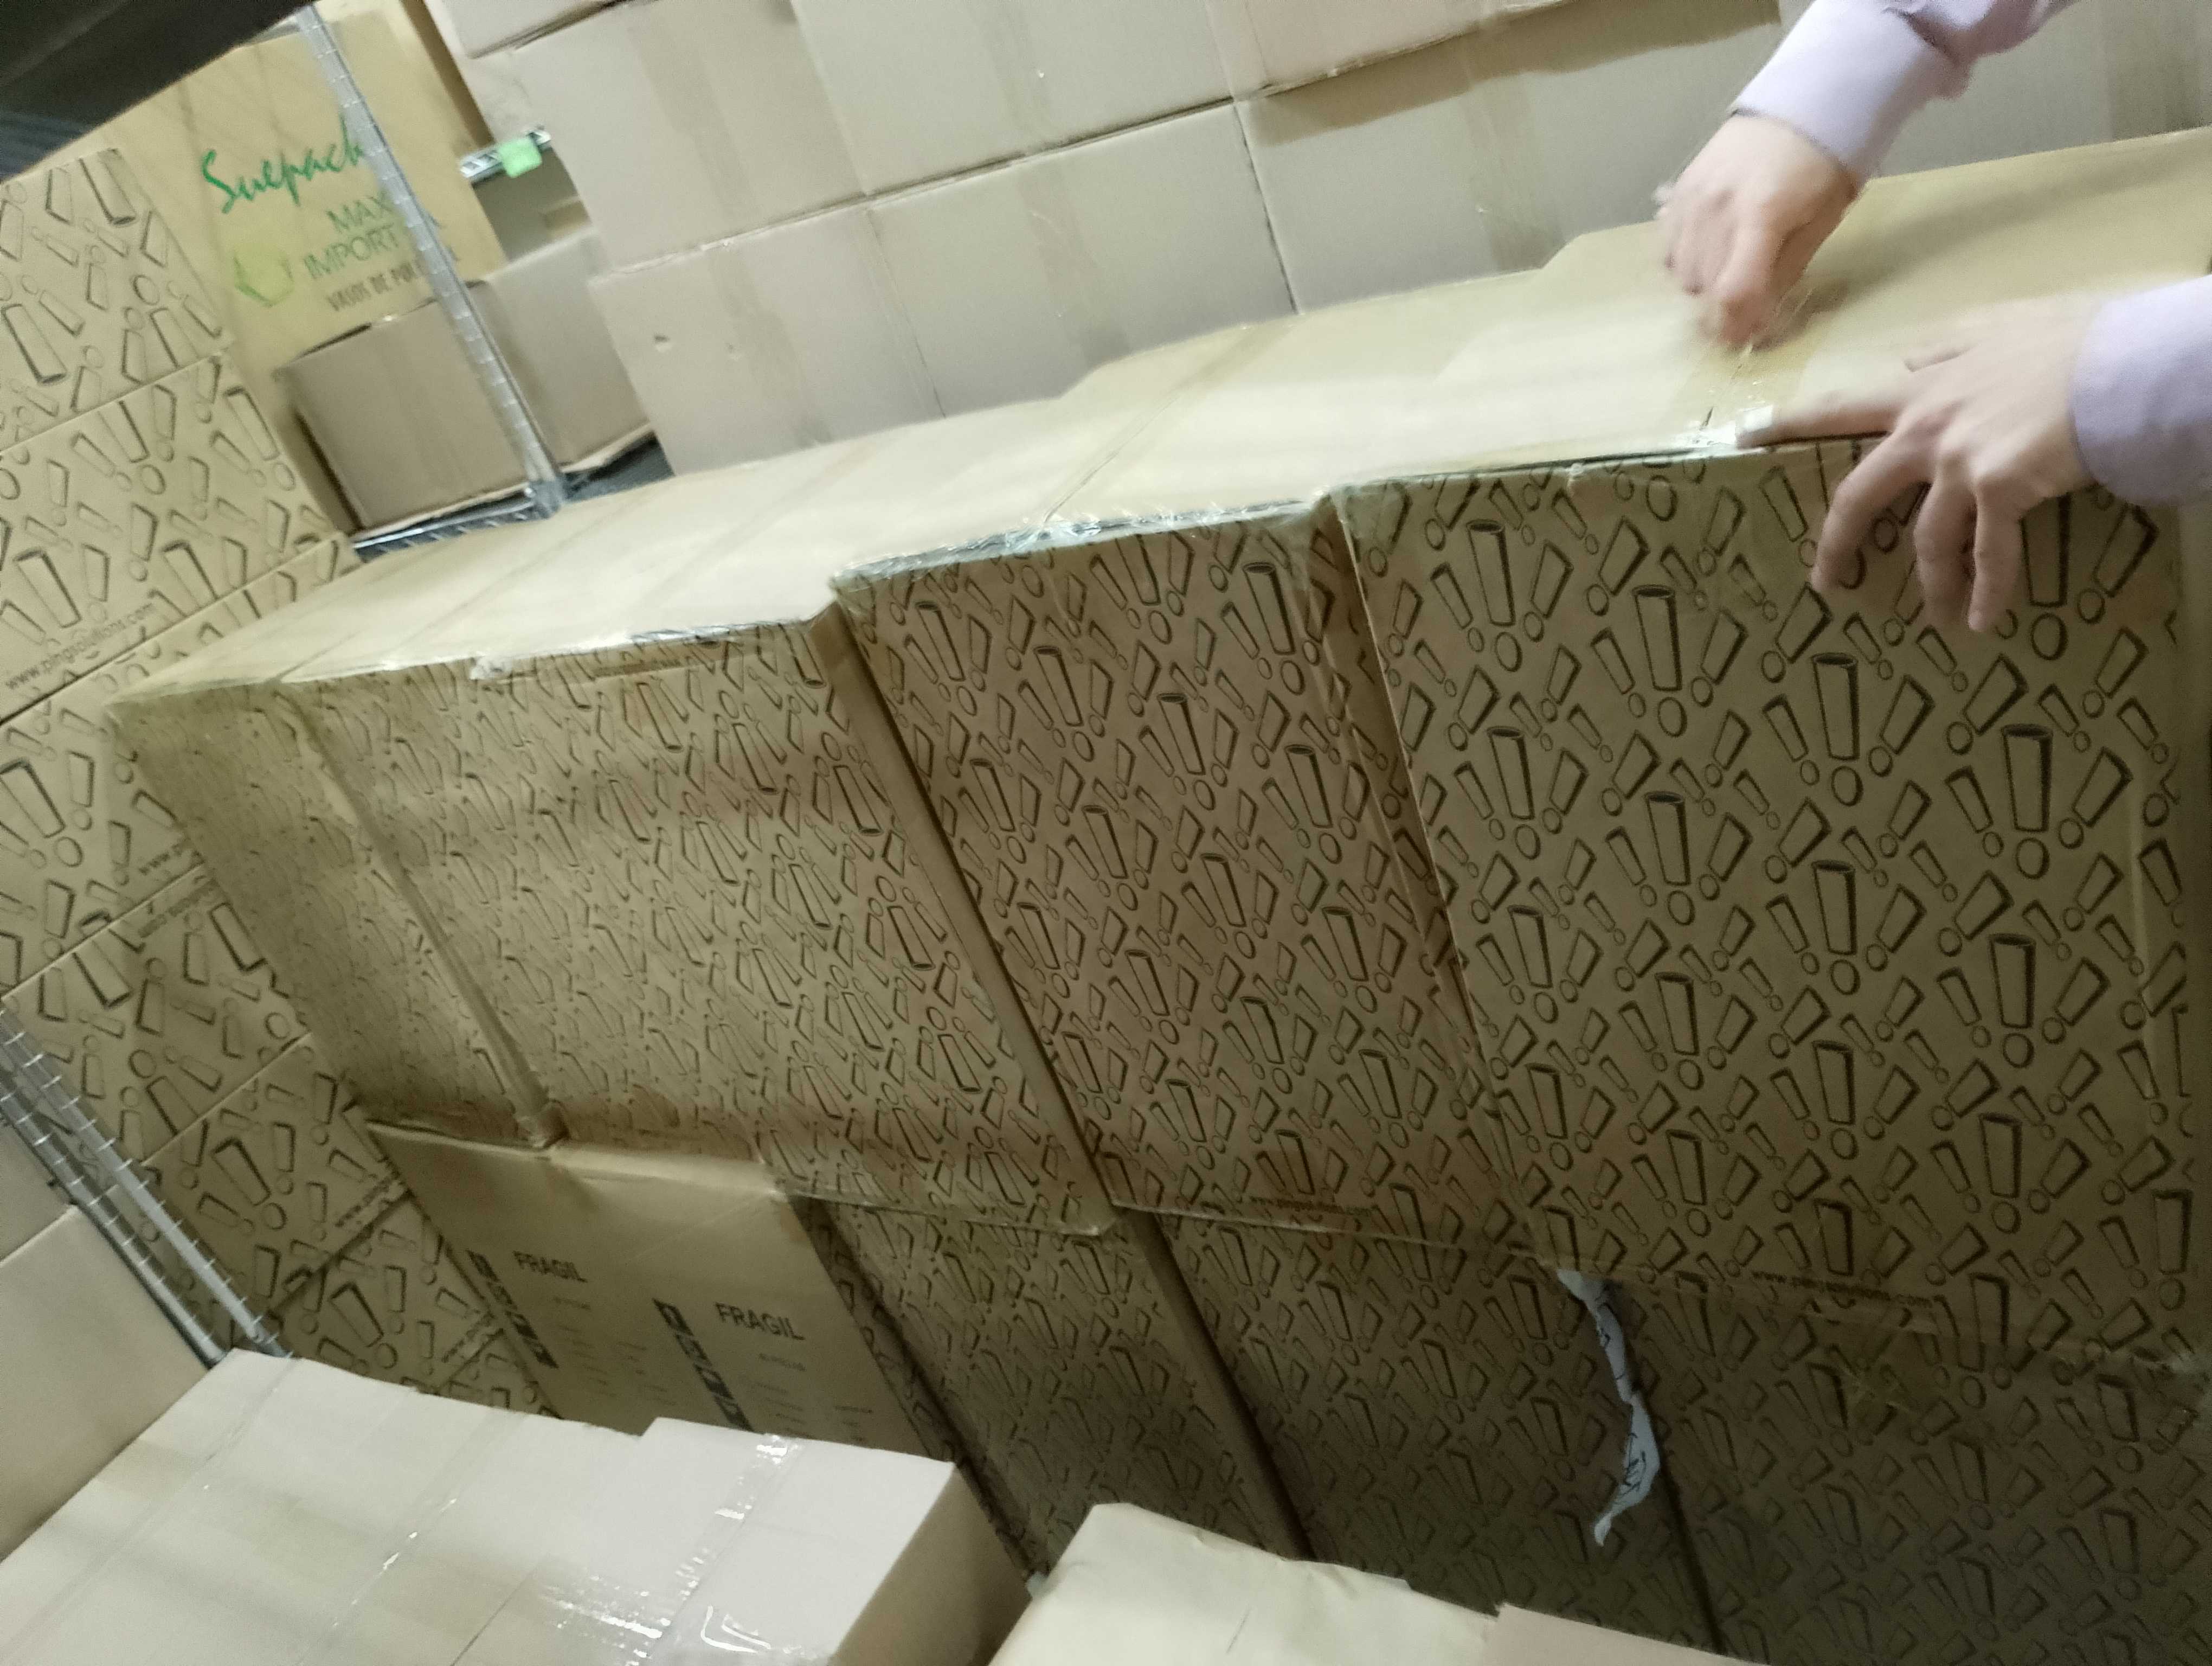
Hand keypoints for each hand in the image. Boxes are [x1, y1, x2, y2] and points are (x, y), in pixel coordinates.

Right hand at [1658, 114, 1855, 345]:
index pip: (1734, 290)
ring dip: (1704, 287)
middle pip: (1705, 286)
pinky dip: (1685, 262)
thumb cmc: (1823, 165)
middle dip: (1724, 310)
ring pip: (1682, 272)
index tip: (1748, 338)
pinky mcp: (1678, 192)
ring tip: (1729, 277)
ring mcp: (1692, 199)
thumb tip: (1758, 315)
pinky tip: (1708, 254)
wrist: (1799, 104)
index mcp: (1761, 215)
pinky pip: (1669, 247)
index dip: (1738, 325)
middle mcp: (1717, 208)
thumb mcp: (1820, 221)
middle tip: (1745, 313)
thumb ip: (1786, 269)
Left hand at [1744, 298, 2098, 632]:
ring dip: (1933, 584)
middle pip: (1860, 494)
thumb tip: (1916, 359)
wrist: (2117, 362)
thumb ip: (1948, 349)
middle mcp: (1927, 429)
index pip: (1838, 406)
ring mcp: (1958, 462)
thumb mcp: (1994, 328)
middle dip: (1838, 543)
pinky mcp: (1998, 488)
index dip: (1789, 422)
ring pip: (1927, 539)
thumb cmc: (2067, 342)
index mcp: (1922, 389)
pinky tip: (1985, 622)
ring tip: (1939, 619)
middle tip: (1825, 581)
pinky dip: (1987, 592)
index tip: (1745, 436)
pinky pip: (1989, 555)